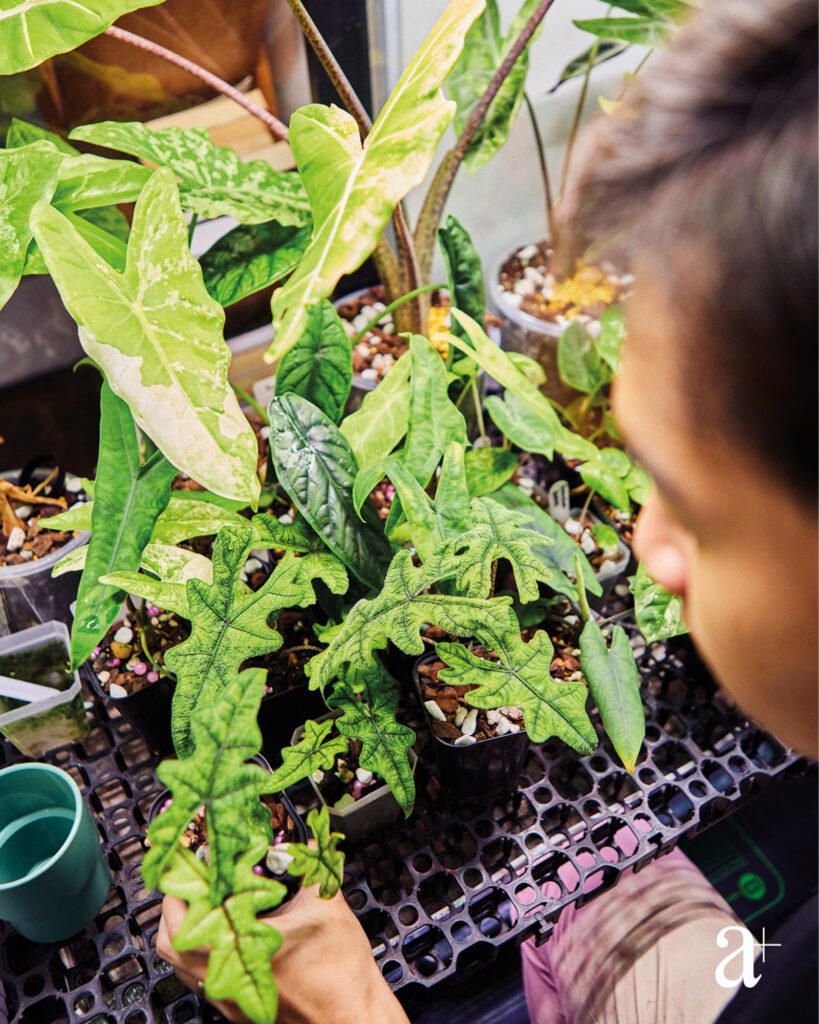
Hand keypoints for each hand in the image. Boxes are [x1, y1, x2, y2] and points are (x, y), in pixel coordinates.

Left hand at [156, 882, 409, 1023]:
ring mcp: (231, 997)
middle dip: (174, 906)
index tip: (188, 863)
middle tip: (189, 882)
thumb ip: (307, 869)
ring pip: (181, 965)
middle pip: (170, 942)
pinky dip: (200, 953)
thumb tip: (299, 846)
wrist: (353, 1019)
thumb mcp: (326, 906)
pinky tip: (225, 935)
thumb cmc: (341, 974)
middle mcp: (229, 977)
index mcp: (245, 946)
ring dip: (184, 931)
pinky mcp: (239, 1009)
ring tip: (203, 905)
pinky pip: (200, 980)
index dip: (183, 883)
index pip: (191, 914)